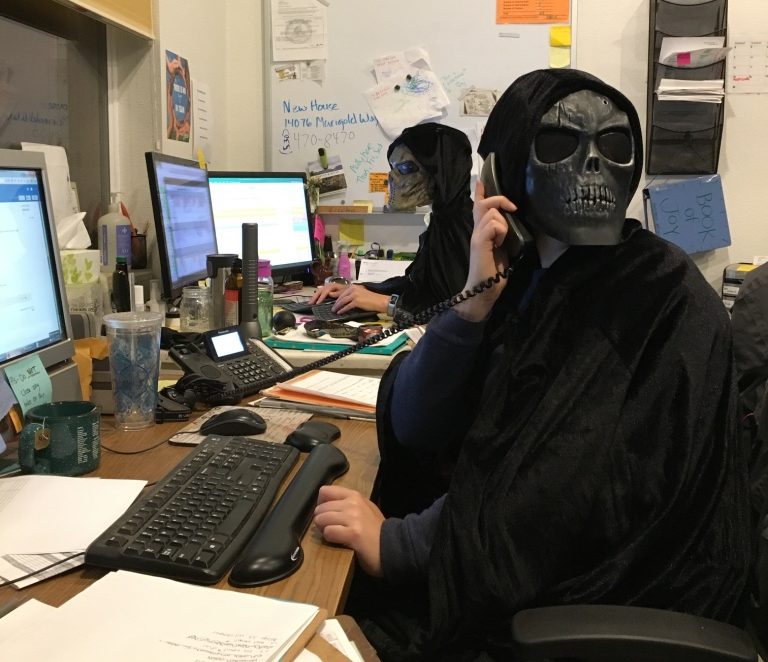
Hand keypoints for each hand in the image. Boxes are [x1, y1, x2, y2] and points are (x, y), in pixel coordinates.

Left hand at [310, 284, 387, 314]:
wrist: (379, 301)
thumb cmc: (370, 299)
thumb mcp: (359, 294)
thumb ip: (350, 295)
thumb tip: (341, 299)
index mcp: (353, 287)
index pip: (341, 292)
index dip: (334, 296)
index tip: (330, 300)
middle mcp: (353, 289)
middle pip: (340, 297)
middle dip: (334, 303)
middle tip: (331, 308)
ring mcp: (355, 295)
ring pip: (342, 301)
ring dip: (337, 307)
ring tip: (333, 311)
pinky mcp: (357, 301)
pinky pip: (347, 306)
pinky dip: (342, 310)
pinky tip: (340, 313)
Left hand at [314, 485, 384, 576]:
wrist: (393, 545)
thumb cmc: (376, 530)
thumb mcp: (364, 509)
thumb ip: (347, 504)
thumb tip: (326, 505)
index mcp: (354, 495)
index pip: (325, 491)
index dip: (321, 504)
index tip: (327, 513)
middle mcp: (353, 503)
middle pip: (320, 508)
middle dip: (321, 520)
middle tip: (331, 528)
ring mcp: (354, 518)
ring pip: (322, 519)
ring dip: (324, 529)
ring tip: (335, 535)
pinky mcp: (353, 533)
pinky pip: (329, 532)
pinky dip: (330, 538)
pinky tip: (339, 541)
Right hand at [454, 180, 517, 321]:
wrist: (483, 290)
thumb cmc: (493, 272)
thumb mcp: (501, 248)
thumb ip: (501, 233)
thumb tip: (510, 219)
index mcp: (481, 231)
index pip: (478, 206)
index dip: (480, 192)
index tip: (481, 179)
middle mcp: (476, 230)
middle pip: (483, 202)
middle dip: (499, 199)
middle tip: (512, 208)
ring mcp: (476, 235)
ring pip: (491, 212)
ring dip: (503, 222)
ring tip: (502, 239)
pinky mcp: (479, 242)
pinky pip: (493, 225)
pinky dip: (500, 231)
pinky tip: (499, 243)